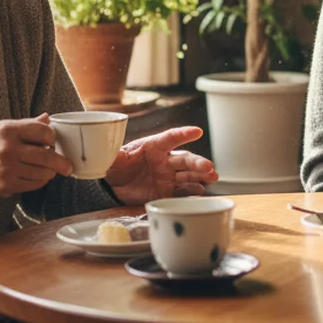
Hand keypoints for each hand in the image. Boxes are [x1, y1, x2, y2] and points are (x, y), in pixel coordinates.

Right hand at [0, 114, 72, 199]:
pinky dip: (39, 182)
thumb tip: (48, 118)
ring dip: (49, 173)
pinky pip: (32, 185)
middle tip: (68, 166)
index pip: (43, 132)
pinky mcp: (6, 185)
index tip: (53, 141)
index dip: (52, 137)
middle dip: (61, 163)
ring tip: (48, 171)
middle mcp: (9, 149)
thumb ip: (27, 125)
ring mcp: (7, 168)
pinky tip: (37, 177)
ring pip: (42, 173)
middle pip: (47, 156)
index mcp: (9, 130)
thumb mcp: (2, 128)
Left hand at [103, 126, 218, 204]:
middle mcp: (165, 160)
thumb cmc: (116, 165)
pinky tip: (201, 191)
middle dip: (198, 162)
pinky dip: (192, 191)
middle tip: (209, 167)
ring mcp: (168, 176)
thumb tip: (109, 152)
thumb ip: (114, 156)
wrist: (115, 185)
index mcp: (153, 147)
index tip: (197, 131)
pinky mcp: (167, 191)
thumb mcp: (113, 160)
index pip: (170, 138)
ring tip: (213, 177)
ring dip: (201, 176)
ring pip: (188, 175)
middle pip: (184, 159)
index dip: (183, 134)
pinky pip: (182, 191)